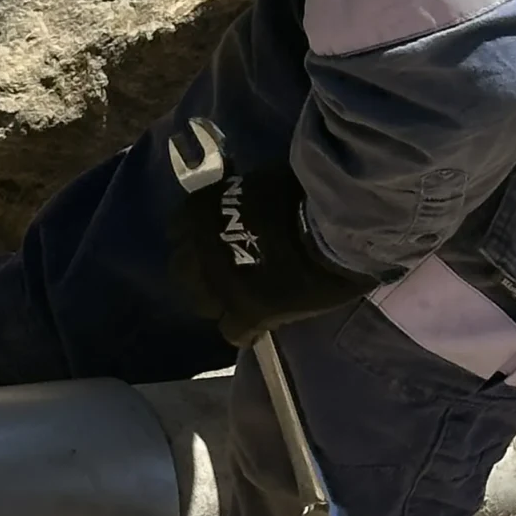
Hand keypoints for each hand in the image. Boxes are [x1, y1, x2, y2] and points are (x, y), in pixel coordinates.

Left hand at [169, 145, 364, 346]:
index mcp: (198, 213)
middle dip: (202, 273)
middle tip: (229, 273)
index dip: (200, 239)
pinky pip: (234, 332)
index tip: (218, 241)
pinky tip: (261, 324)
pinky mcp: (246, 313)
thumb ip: (241, 203)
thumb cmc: (304, 191)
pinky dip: (247, 329)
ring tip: (244, 299)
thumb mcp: (259, 184)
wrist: (335, 224)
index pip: (180, 232)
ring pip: (203, 304)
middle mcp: (198, 251)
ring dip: (220, 301)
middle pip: (183, 271)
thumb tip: (246, 210)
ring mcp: (219, 286)